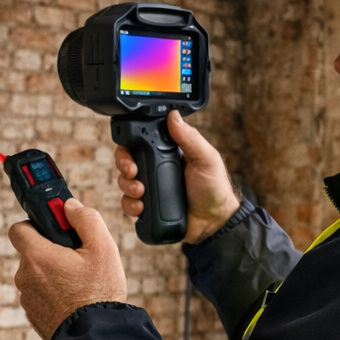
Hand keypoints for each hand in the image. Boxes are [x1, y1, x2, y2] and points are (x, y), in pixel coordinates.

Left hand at [9, 198, 127, 339]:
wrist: (96, 337)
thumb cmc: (99, 292)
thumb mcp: (103, 247)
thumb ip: (86, 218)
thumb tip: (70, 206)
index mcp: (36, 256)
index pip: (18, 228)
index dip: (35, 224)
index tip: (54, 228)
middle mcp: (25, 277)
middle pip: (31, 253)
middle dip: (51, 251)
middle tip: (77, 258)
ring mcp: (28, 298)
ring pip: (37, 276)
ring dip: (53, 274)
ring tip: (80, 283)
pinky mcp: (34, 316)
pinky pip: (40, 295)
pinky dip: (53, 294)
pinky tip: (75, 299)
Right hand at [115, 110, 239, 244]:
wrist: (213, 223)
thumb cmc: (215, 189)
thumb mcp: (206, 159)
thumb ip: (190, 138)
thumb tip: (173, 116)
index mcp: (168, 154)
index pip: (141, 142)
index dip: (130, 144)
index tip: (132, 153)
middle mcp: (155, 169)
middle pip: (126, 161)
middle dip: (124, 165)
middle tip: (133, 172)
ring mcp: (151, 188)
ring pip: (124, 182)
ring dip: (127, 186)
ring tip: (141, 192)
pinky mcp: (148, 207)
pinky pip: (128, 204)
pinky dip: (130, 204)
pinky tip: (141, 207)